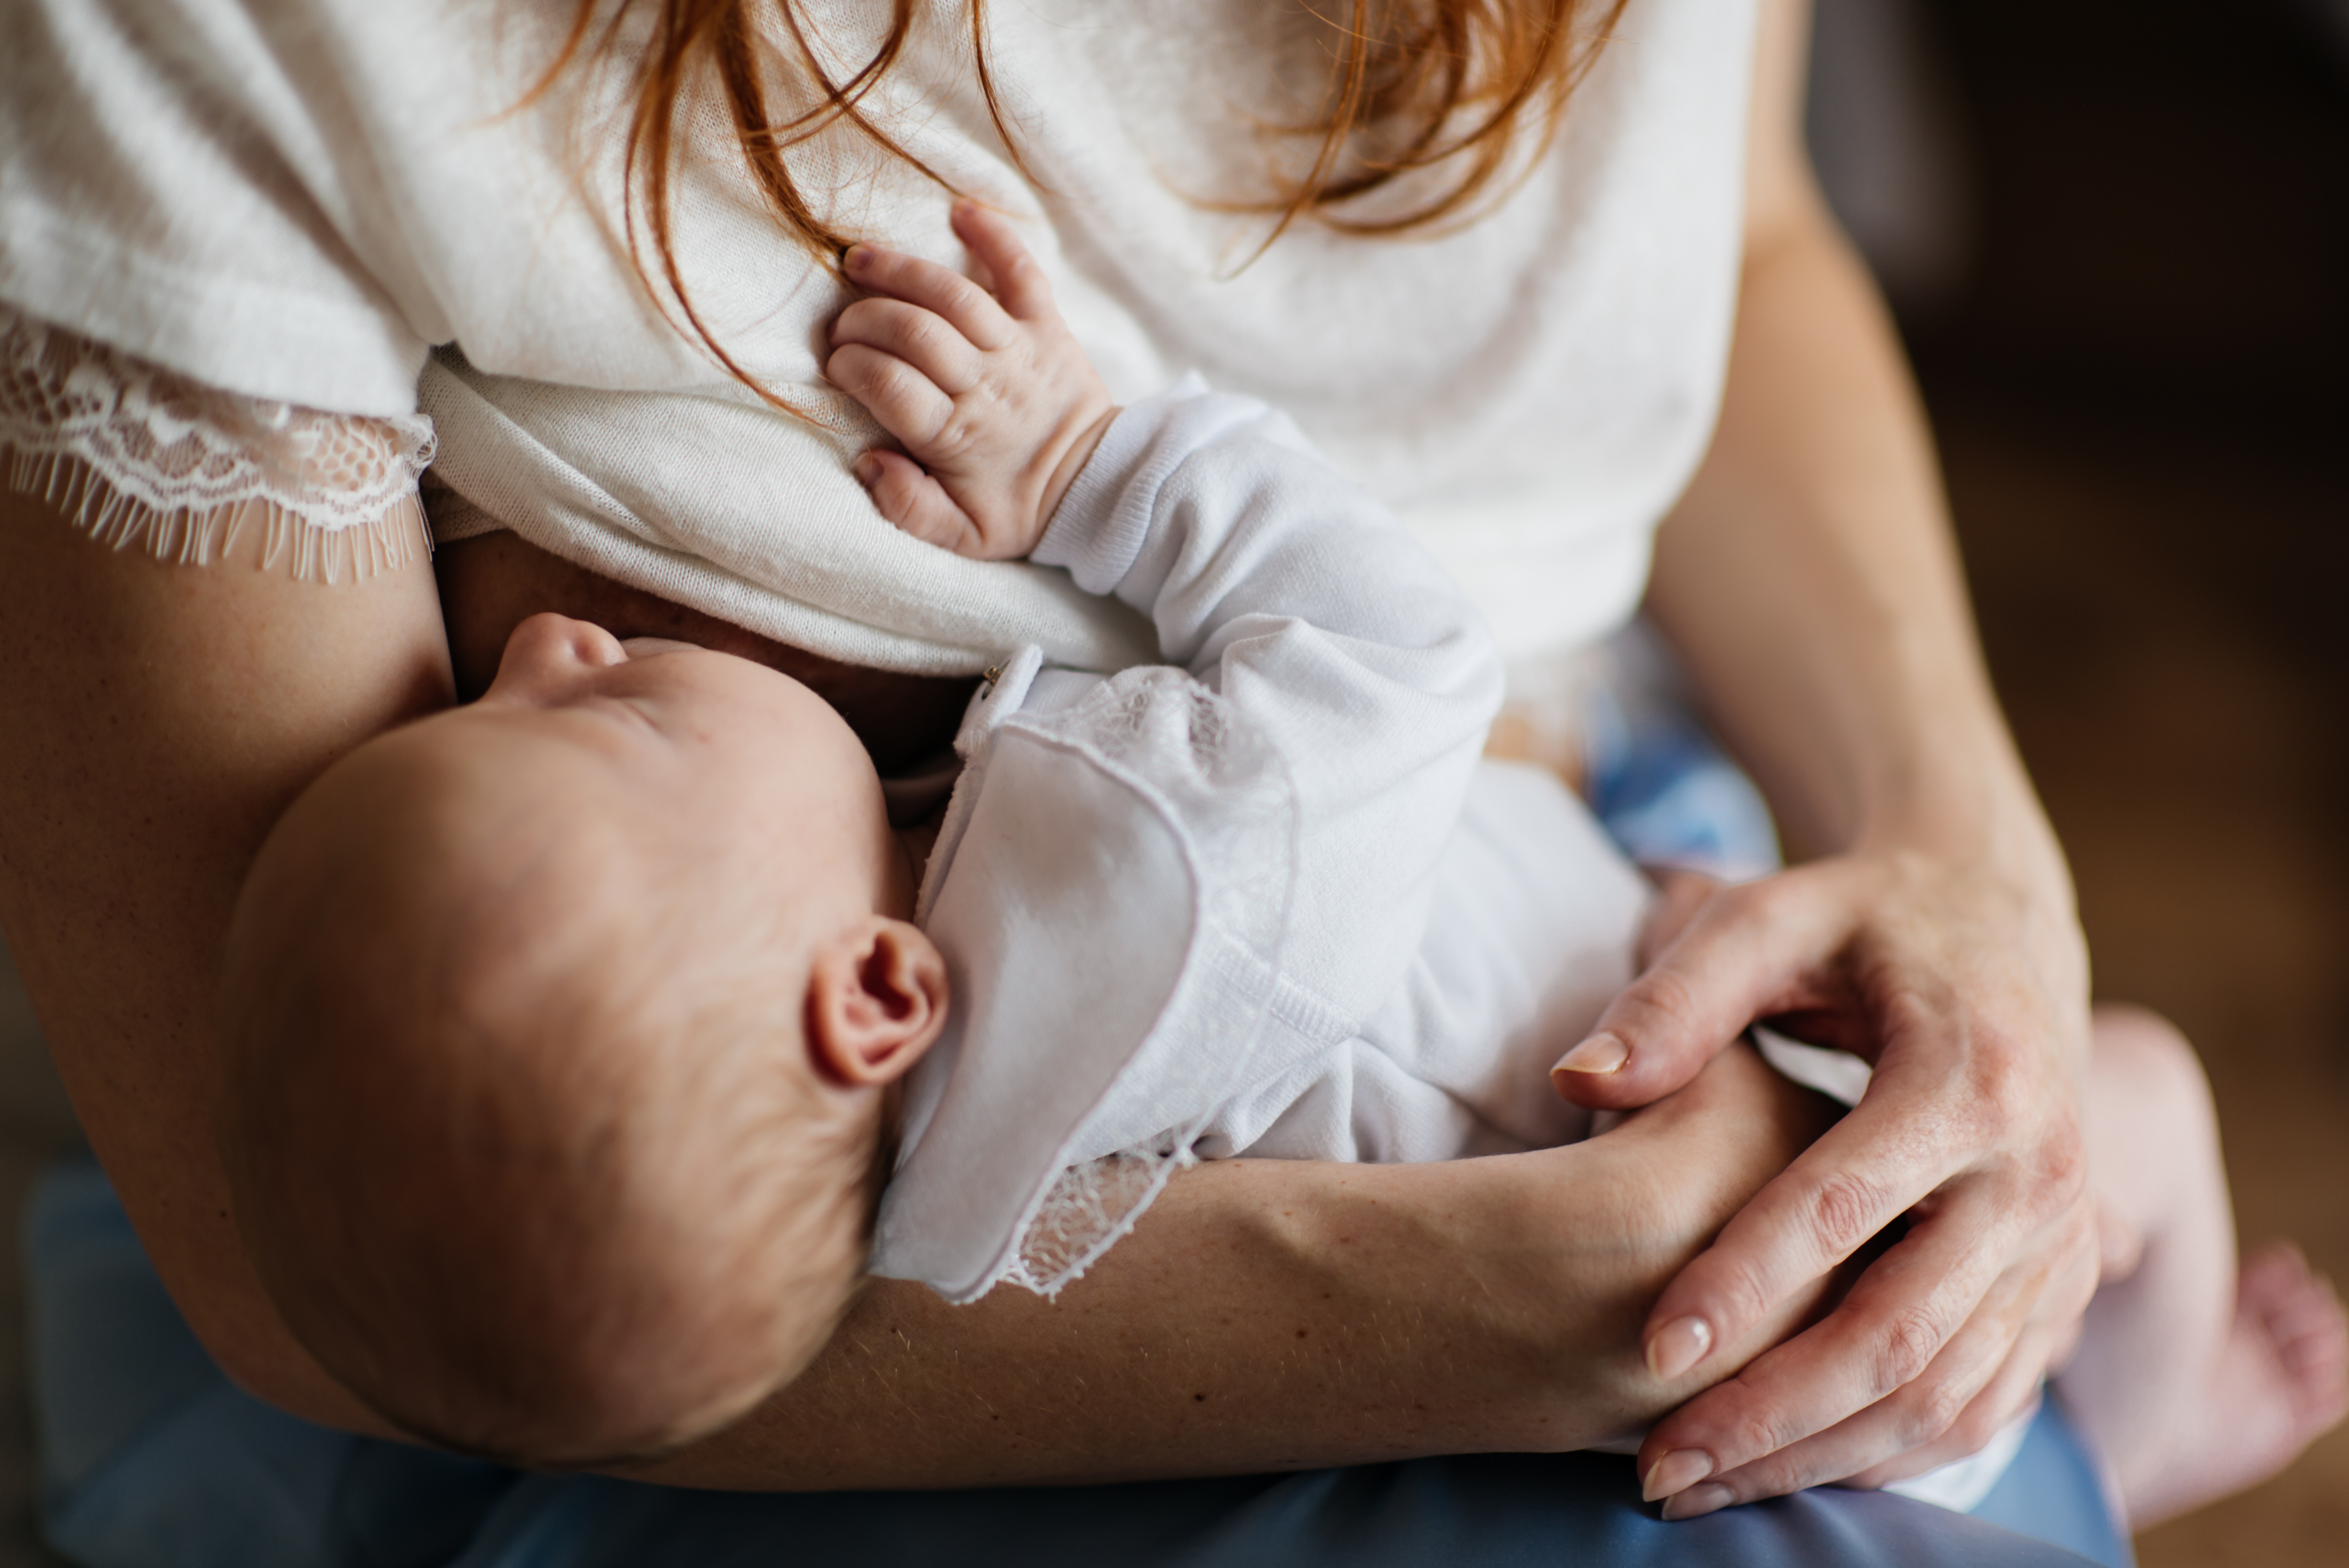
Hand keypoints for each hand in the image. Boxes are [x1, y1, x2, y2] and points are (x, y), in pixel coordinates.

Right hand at [826, 200, 1115, 559]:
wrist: (1095, 487)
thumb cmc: (1018, 509)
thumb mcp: (963, 537)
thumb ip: (908, 508)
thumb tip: (868, 463)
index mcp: (958, 436)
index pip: (888, 384)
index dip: (851, 365)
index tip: (835, 365)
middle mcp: (987, 385)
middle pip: (912, 331)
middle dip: (863, 319)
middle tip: (841, 326)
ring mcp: (1020, 349)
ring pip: (953, 293)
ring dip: (900, 269)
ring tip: (860, 260)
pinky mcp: (1048, 325)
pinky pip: (1022, 269)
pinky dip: (993, 234)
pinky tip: (959, 212)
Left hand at [1551, 845, 2098, 1515]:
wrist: (2000, 929)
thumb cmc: (1860, 921)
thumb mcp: (1770, 915)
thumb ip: (1676, 994)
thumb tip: (1577, 1079)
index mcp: (1970, 1076)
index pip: (1843, 1206)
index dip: (1745, 1283)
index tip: (1649, 1347)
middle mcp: (2037, 1173)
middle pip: (1901, 1331)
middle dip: (1773, 1413)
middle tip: (1657, 1468)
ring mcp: (2061, 1243)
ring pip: (1944, 1393)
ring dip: (1819, 1457)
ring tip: (1694, 1488)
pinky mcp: (2058, 1287)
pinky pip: (1982, 1402)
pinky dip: (1885, 1455)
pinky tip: (1783, 1472)